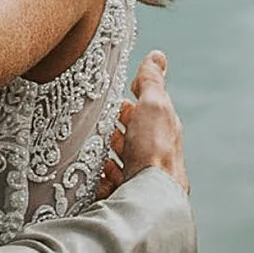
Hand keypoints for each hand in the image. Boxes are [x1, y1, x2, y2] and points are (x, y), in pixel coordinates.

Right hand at [103, 51, 185, 195]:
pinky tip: (94, 175)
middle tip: (96, 122)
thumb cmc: (153, 150)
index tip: (114, 98)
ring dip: (105, 153)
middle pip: (131, 137)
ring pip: (119, 159)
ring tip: (90, 148)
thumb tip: (157, 56)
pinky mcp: (124, 194)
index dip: (130, 104)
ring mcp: (140, 176)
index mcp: (163, 131)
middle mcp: (154, 155)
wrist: (149, 197)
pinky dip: (100, 177)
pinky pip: (108, 183)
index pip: (146, 113)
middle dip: (114, 129)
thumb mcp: (154, 106)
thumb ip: (151, 82)